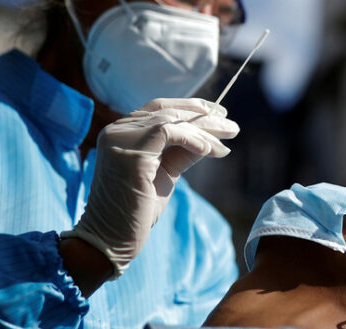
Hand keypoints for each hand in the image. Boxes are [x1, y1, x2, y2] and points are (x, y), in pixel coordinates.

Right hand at [62, 98, 238, 278]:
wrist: (112, 238)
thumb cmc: (137, 210)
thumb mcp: (167, 173)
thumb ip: (183, 152)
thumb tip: (211, 138)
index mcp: (124, 133)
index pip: (160, 108)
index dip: (191, 107)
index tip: (219, 113)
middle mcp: (118, 130)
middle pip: (168, 111)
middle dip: (204, 116)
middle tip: (232, 126)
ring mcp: (120, 137)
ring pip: (171, 120)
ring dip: (204, 130)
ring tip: (227, 142)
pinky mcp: (128, 150)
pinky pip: (167, 131)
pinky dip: (192, 138)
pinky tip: (209, 150)